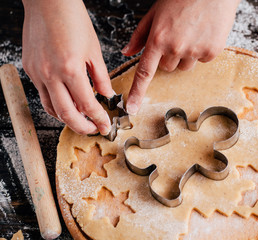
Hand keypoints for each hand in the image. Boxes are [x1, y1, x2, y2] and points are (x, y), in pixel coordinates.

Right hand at [22, 0, 113, 134]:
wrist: (48, 2)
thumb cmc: (73, 20)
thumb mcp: (94, 50)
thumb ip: (101, 77)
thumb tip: (107, 94)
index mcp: (71, 69)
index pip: (87, 105)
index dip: (98, 118)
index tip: (105, 125)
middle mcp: (51, 74)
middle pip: (66, 114)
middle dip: (82, 127)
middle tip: (93, 129)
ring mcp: (37, 73)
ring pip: (51, 108)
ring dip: (66, 118)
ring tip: (80, 119)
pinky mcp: (30, 69)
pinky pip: (42, 94)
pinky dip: (55, 103)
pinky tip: (66, 102)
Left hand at [122, 0, 239, 114]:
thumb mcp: (156, 11)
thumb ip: (140, 34)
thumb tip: (127, 51)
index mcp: (158, 38)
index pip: (144, 72)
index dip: (137, 92)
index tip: (132, 108)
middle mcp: (175, 48)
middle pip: (167, 67)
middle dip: (169, 56)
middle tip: (177, 35)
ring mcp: (194, 51)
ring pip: (185, 66)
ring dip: (186, 55)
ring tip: (192, 31)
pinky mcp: (211, 51)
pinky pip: (202, 60)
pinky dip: (202, 50)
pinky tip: (204, 32)